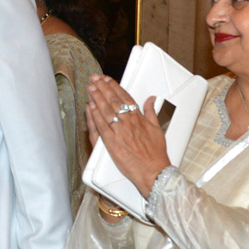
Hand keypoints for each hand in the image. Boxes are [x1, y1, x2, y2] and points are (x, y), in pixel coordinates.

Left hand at [85, 74, 170, 196]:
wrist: (153, 171)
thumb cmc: (156, 154)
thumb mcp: (157, 129)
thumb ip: (151, 112)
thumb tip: (151, 99)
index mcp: (139, 118)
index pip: (124, 97)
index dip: (114, 86)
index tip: (106, 79)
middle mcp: (128, 123)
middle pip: (113, 100)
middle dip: (102, 87)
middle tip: (94, 78)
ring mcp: (119, 132)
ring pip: (106, 111)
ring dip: (97, 97)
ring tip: (90, 87)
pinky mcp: (112, 143)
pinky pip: (101, 127)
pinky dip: (95, 116)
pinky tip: (90, 107)